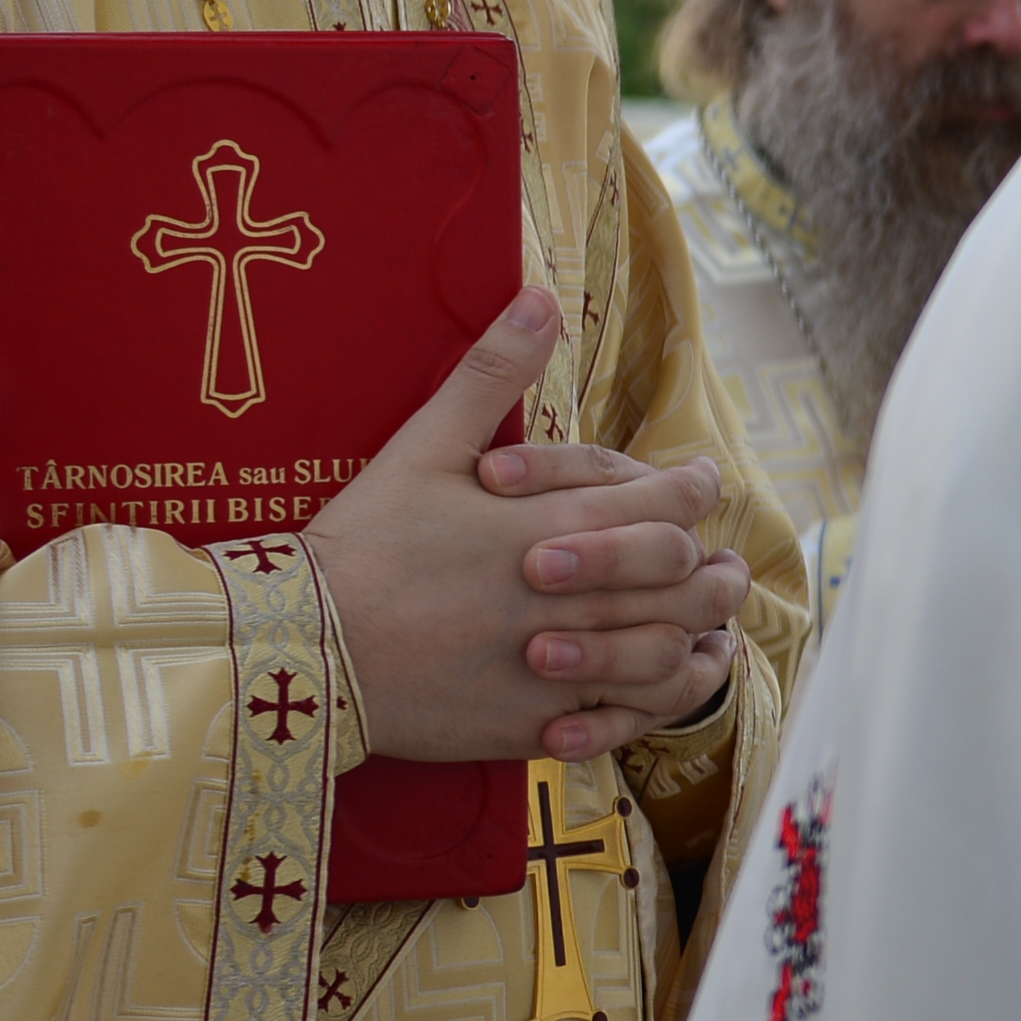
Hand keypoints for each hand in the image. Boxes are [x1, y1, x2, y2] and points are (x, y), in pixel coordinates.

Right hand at [303, 295, 747, 764]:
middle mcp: (574, 601)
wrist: (302, 649)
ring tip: (702, 628)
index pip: (672, 505)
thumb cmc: (361, 544)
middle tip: (718, 563)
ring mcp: (558, 669)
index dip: (696, 490)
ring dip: (695, 638)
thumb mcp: (423, 446)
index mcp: (556, 527)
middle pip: (689, 583)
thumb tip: (539, 296)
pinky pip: (624, 720)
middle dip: (713, 570)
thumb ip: (492, 375)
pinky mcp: (534, 724)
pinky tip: (652, 685)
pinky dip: (650, 704)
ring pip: (670, 656)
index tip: (700, 484)